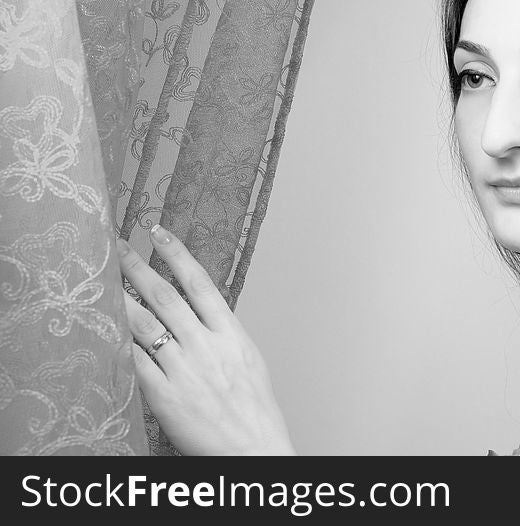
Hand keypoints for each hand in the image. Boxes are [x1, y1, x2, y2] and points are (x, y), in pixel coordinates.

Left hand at [117, 224, 295, 455]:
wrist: (254, 447)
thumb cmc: (255, 408)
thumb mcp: (248, 360)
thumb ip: (223, 335)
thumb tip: (201, 315)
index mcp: (231, 334)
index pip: (200, 283)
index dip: (177, 254)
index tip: (158, 233)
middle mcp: (206, 346)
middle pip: (166, 297)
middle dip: (138, 268)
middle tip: (117, 248)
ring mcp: (185, 370)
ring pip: (145, 325)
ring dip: (122, 299)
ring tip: (104, 282)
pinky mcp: (165, 396)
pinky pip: (136, 364)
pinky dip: (121, 345)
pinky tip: (106, 330)